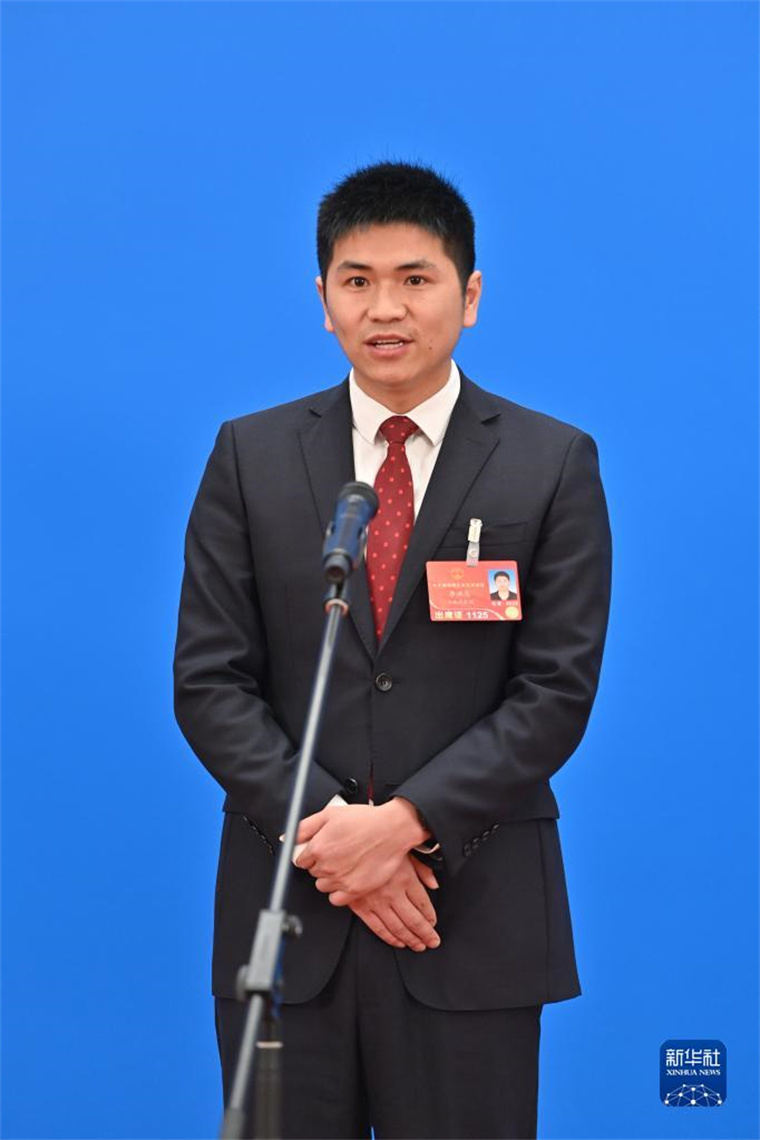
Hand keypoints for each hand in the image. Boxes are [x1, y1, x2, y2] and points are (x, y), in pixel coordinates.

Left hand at [295, 799, 427, 898]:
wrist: (391, 830)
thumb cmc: (365, 820)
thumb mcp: (330, 814)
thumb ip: (304, 827)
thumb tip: (286, 837)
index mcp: (318, 847)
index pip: (301, 860)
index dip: (311, 854)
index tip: (320, 850)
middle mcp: (327, 866)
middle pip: (313, 872)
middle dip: (321, 864)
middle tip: (336, 853)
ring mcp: (341, 880)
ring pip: (322, 886)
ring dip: (329, 878)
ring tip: (344, 864)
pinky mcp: (354, 890)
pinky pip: (335, 899)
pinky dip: (339, 891)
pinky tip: (346, 878)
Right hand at [340, 855, 441, 951]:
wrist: (346, 844)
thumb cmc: (379, 845)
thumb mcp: (405, 850)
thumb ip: (422, 869)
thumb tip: (434, 884)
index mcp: (405, 877)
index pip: (423, 904)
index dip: (430, 917)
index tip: (433, 923)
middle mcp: (392, 892)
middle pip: (414, 920)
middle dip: (425, 934)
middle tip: (432, 942)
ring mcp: (375, 902)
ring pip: (397, 927)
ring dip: (410, 939)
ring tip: (419, 945)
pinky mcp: (360, 906)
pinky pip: (377, 928)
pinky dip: (390, 938)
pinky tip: (398, 942)